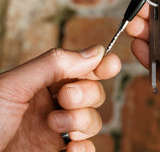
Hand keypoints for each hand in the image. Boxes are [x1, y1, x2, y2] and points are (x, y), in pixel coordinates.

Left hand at [0, 45, 120, 151]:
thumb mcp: (16, 84)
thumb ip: (56, 64)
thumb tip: (96, 51)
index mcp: (44, 82)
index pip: (82, 69)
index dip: (100, 65)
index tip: (110, 64)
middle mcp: (54, 104)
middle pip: (93, 93)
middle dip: (86, 93)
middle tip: (65, 98)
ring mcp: (57, 131)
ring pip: (93, 119)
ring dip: (83, 120)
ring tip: (57, 125)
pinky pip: (87, 149)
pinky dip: (86, 149)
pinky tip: (73, 148)